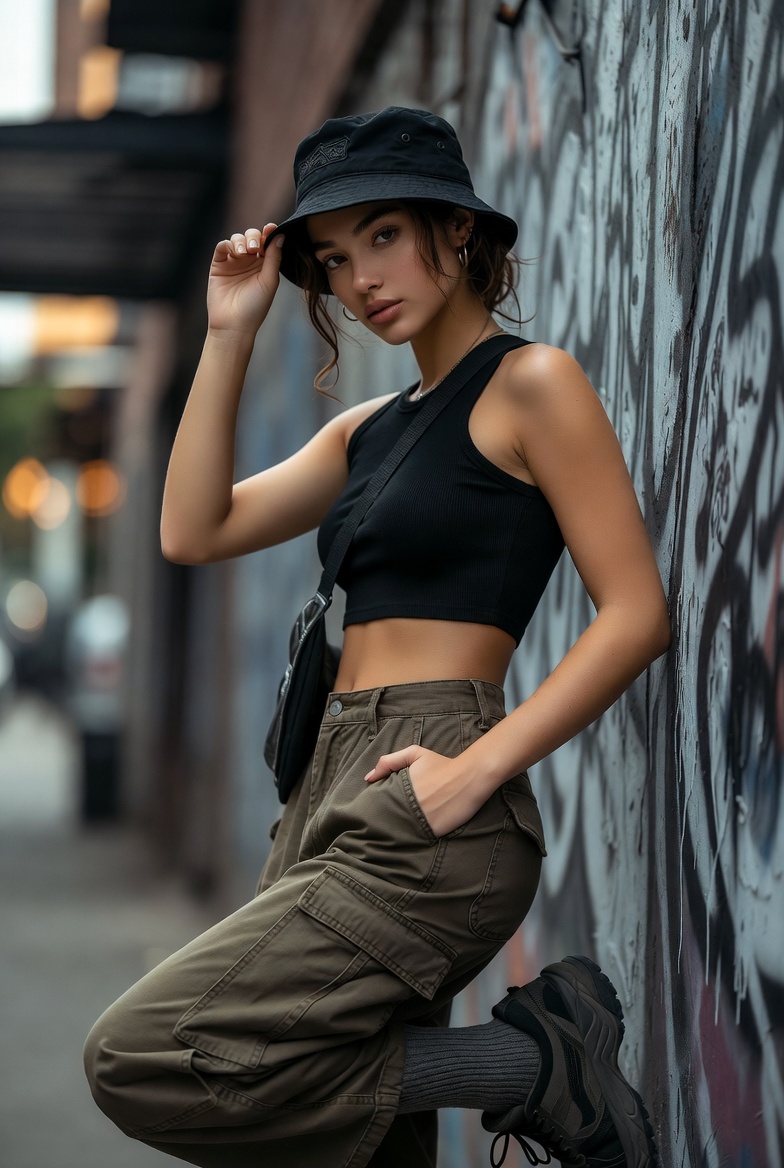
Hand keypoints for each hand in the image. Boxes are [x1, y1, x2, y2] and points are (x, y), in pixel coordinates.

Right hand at [206, 223, 283, 335]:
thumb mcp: (269, 281)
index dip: (269, 233)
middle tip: (255, 249)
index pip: (267, 243)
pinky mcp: (219, 265)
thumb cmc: (255, 307)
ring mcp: (234, 262)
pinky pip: (222, 247)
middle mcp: (250, 262)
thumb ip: (274, 258)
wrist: (233, 324)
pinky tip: (234, 252)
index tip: (271, 228)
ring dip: (242, 241)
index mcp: (265, 265)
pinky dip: (228, 244)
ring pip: (237, 239)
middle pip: (252, 237)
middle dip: (254, 237)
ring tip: (244, 252)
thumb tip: (280, 235)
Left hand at [365, 745, 488, 836]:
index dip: (380, 805)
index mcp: (399, 789)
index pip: (380, 803)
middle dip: (388, 817)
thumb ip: (389, 762)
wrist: (470, 776)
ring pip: (401, 829)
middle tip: (394, 815)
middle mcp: (407, 806)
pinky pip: (418, 836)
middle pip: (388, 817)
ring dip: (400, 827)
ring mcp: (420, 820)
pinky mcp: (433, 831)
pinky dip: (416, 834)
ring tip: (406, 822)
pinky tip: (418, 827)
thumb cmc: (442, 764)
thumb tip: (368, 778)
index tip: (383, 805)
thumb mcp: (414, 754)